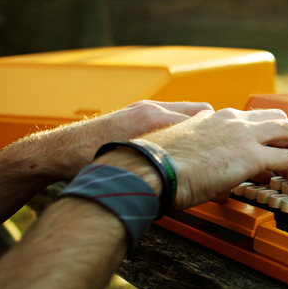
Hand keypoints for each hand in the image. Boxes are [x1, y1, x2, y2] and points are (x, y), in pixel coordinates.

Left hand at [33, 100, 212, 181]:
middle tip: (227, 148)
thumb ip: (164, 167)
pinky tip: (181, 149)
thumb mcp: (130, 168)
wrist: (56, 153)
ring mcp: (144, 112)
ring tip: (208, 150)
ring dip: (199, 130)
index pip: (202, 116)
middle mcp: (151, 111)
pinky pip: (172, 118)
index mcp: (151, 118)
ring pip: (188, 115)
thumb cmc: (86, 160)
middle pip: (201, 112)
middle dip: (216, 129)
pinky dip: (182, 131)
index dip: (220, 134)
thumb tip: (195, 177)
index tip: (231, 149)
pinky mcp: (137, 117)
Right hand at [140, 108, 287, 209]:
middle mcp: (230, 120)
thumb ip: (197, 156)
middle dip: (287, 136)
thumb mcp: (179, 152)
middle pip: (274, 117)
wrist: (149, 168)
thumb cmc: (154, 166)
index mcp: (211, 117)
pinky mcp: (250, 154)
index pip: (246, 119)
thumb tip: (211, 179)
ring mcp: (242, 134)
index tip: (262, 155)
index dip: (259, 137)